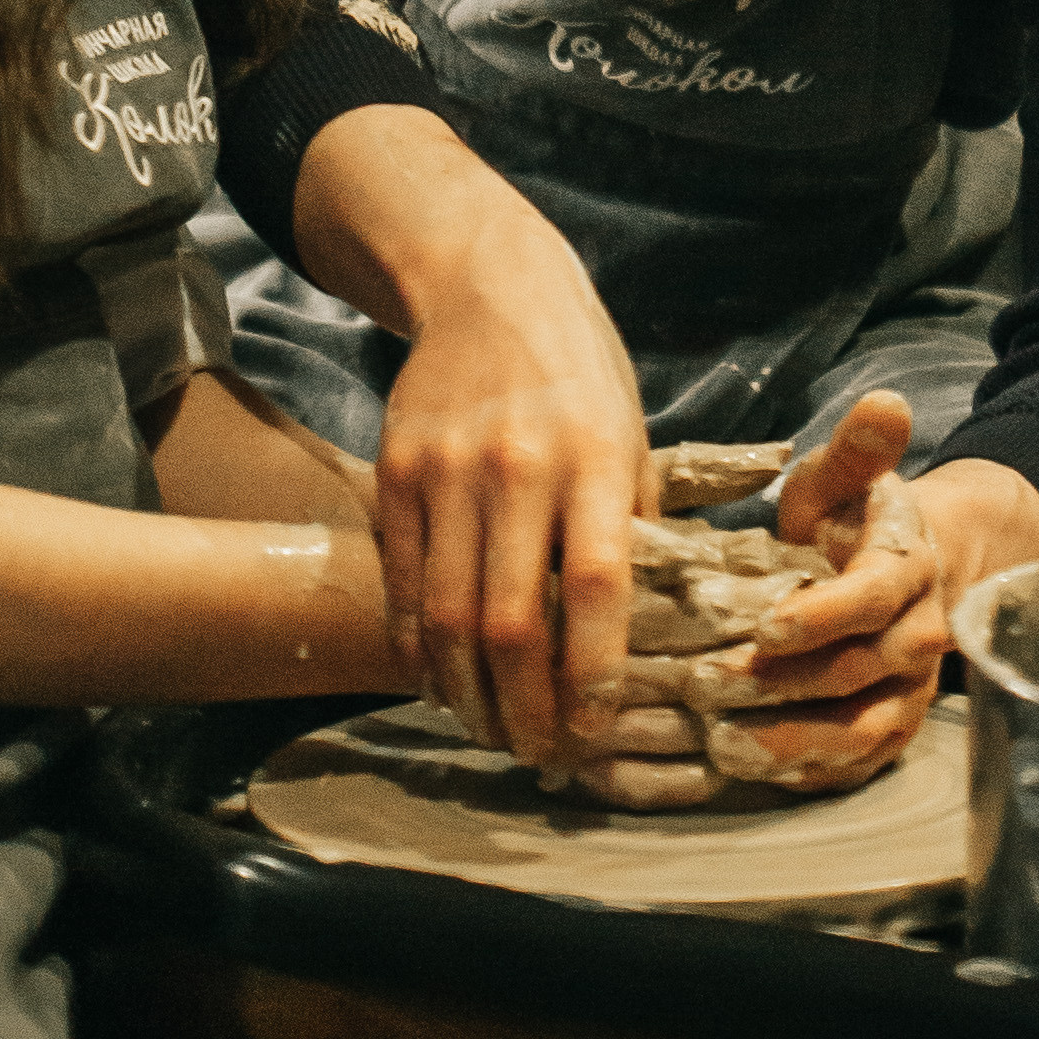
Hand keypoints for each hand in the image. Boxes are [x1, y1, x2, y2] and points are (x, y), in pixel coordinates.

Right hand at [289, 108, 655, 771]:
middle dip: (525, 708)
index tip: (596, 728)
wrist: (486, 284)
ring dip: (467, 692)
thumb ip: (631, 523)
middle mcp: (517, 465)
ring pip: (447, 614)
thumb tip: (642, 629)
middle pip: (510, 620)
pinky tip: (438, 679)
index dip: (593, 672)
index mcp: (595, 456)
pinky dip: (418, 645)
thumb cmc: (579, 369)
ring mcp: (447, 469)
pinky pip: (405, 581)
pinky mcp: (396, 471)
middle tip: (538, 754)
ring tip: (490, 731)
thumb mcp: (632, 431)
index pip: (595, 587)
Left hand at [570, 393, 1038, 803]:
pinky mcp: (889, 732)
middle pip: (855, 671)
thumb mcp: (847, 478)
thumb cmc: (854, 520)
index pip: (871, 598)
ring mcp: (906, 693)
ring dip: (791, 742)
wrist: (908, 574)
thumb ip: (857, 450)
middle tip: (706, 685)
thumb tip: (884, 402)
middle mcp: (916, 639)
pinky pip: (855, 764)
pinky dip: (806, 773)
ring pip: (859, 730)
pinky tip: (748, 773)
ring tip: (722, 745)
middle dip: (782, 683)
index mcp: (906, 571)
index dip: (823, 615)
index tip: (767, 626)